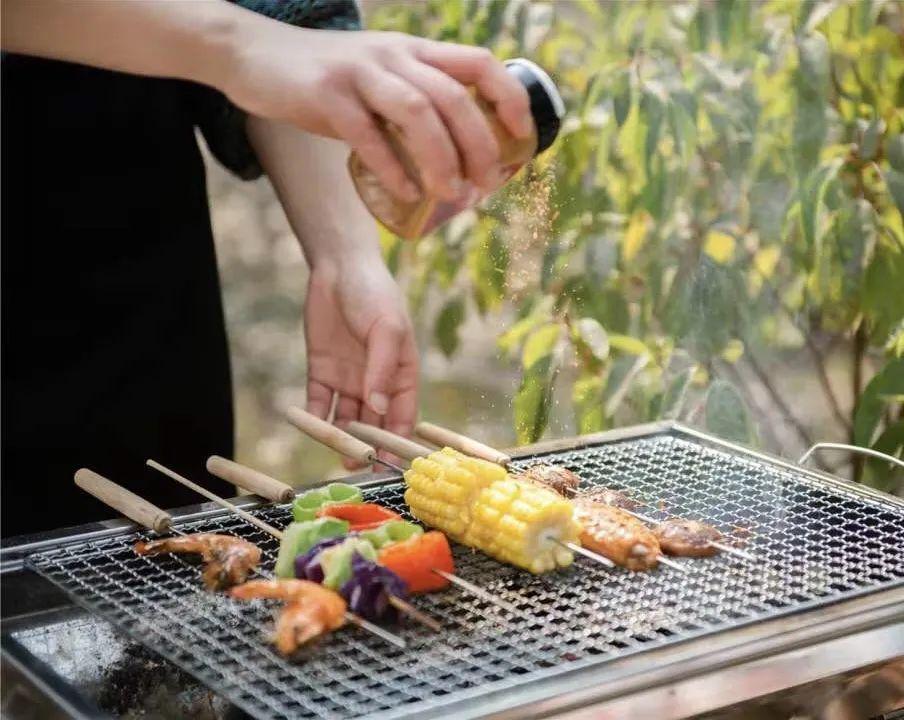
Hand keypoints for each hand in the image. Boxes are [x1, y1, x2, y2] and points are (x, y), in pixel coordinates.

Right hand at [222, 23, 532, 202]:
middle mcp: (393, 55)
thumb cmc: (327, 78)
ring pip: (417, 111)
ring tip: (453, 194)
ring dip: (442, 157)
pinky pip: (367, 134)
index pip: (479, 63)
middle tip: (487, 184)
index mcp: (413, 50)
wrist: (256, 56)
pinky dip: (392, 168)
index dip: (509, 98)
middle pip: (454, 96)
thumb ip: (413, 102)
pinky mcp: (325, 94)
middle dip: (480, 144)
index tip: (522, 138)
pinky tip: (406, 194)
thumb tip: (454, 152)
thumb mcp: (379, 76)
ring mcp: (359, 72)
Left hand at [303, 258, 417, 465]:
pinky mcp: (322, 372)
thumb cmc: (374, 293)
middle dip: (367, 447)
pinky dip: (314, 418)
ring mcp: (348, 379)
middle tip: (358, 467)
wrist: (338, 267)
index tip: (389, 462)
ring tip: (336, 456)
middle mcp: (375, 382)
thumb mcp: (386, 328)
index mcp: (401, 373)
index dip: (397, 440)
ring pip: (345, 419)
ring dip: (341, 438)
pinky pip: (318, 402)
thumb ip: (383, 368)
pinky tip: (311, 428)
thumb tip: (379, 407)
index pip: (402, 415)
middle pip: (373, 423)